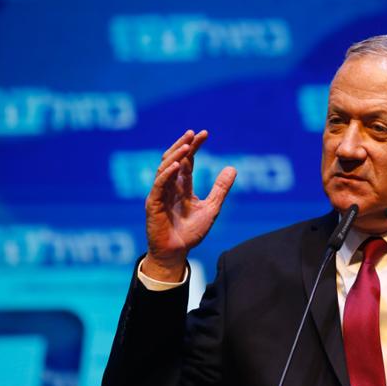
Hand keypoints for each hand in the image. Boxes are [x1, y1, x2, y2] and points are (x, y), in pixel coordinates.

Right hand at [143, 130, 236, 280]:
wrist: (177, 252)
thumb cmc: (191, 232)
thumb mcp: (211, 208)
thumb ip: (220, 189)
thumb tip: (233, 167)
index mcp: (182, 187)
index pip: (187, 161)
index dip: (194, 147)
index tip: (205, 134)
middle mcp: (169, 187)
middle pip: (174, 159)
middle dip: (183, 145)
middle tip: (194, 133)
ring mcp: (160, 194)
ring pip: (164, 168)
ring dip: (175, 155)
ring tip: (187, 145)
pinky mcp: (153, 204)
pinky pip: (159, 185)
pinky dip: (167, 174)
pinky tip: (177, 165)